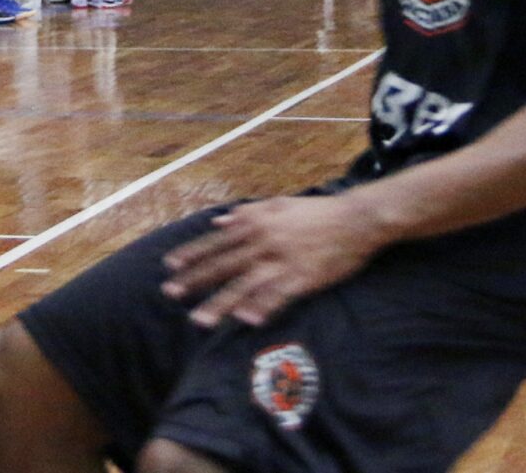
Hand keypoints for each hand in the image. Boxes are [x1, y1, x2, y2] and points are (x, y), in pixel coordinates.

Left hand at [159, 195, 384, 327]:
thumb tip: (219, 220)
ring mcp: (283, 261)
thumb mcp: (277, 205)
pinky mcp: (303, 278)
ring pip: (245, 285)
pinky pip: (278, 296)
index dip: (192, 254)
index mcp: (255, 223)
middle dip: (195, 279)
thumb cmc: (315, 212)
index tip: (169, 266)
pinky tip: (246, 321)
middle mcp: (264, 242)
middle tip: (170, 293)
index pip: (216, 241)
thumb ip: (247, 213)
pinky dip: (262, 308)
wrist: (356, 219)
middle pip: (223, 264)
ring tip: (200, 320)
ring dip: (221, 303)